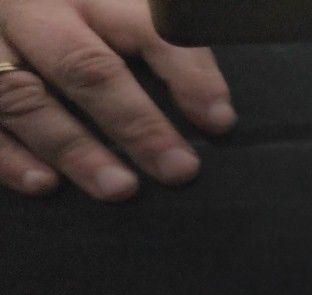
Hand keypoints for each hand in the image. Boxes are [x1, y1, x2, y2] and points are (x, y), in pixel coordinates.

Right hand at [0, 0, 234, 199]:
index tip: (220, 120)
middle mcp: (32, 9)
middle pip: (85, 66)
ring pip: (24, 97)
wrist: (8, 4)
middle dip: (135, 124)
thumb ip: (159, 42)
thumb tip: (214, 111)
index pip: (146, 26)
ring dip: (75, 150)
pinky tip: (45, 185)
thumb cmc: (72, 14)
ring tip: (121, 188)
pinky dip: (9, 158)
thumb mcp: (114, 7)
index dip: (186, 73)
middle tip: (178, 169)